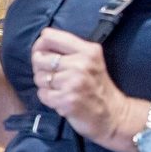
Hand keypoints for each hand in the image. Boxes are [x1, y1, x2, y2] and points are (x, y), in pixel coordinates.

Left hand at [31, 28, 139, 148]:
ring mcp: (74, 82)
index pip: (49, 36)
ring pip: (39, 77)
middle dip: (41, 69)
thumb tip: (38, 46)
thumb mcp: (91, 61)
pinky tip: (61, 99)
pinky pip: (42, 94)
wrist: (112, 114)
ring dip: (45, 85)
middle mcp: (81, 64)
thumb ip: (68, 50)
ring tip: (60, 89)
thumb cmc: (97, 86)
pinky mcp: (67, 100)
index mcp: (88, 50)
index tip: (44, 55)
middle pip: (40, 58)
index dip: (40, 46)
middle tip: (55, 77)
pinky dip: (48, 98)